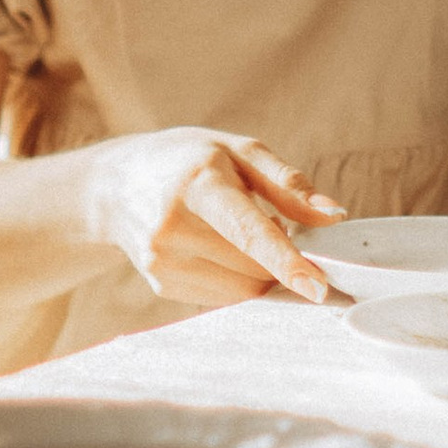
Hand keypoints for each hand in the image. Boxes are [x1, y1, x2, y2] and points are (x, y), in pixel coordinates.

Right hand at [97, 128, 342, 305]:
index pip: (248, 231)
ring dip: (259, 270)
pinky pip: (222, 297)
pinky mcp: (161, 283)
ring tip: (236, 231)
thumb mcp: (237, 151)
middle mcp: (173, 226)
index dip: (287, 261)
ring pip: (241, 289)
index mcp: (198, 183)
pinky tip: (218, 247)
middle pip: (253, 266)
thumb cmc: (187, 160)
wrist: (115, 184)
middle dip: (278, 257)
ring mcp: (162, 260)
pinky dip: (237, 279)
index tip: (318, 287)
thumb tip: (333, 216)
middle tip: (269, 220)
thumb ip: (287, 184)